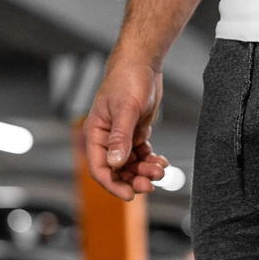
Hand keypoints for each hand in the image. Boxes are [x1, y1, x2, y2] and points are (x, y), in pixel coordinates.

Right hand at [84, 59, 167, 199]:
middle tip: (153, 183)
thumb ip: (120, 138)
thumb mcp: (126, 109)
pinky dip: (151, 161)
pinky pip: (142, 156)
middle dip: (135, 180)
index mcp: (96, 133)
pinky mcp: (135, 135)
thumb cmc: (128, 80)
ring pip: (132, 166)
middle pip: (117, 171)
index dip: (113, 185)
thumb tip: (115, 163)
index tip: (131, 195)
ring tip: (161, 168)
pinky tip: (162, 161)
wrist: (142, 64)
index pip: (99, 168)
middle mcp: (106, 139)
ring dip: (146, 171)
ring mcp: (121, 138)